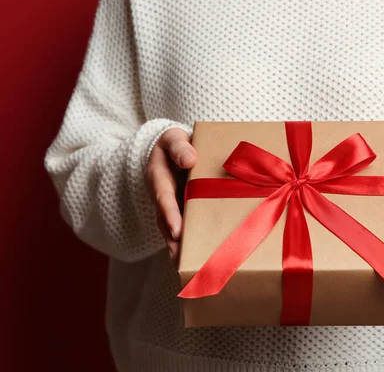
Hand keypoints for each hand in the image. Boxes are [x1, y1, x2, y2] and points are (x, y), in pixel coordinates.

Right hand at [145, 127, 196, 263]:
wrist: (175, 149)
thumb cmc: (176, 143)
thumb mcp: (174, 138)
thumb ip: (179, 147)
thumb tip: (189, 160)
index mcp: (159, 178)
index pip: (163, 198)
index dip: (170, 215)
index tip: (177, 231)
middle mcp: (163, 197)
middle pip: (167, 222)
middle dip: (174, 242)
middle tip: (182, 260)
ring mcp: (171, 207)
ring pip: (173, 231)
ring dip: (180, 250)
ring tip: (190, 268)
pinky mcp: (182, 214)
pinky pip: (185, 230)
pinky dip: (190, 245)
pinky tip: (200, 261)